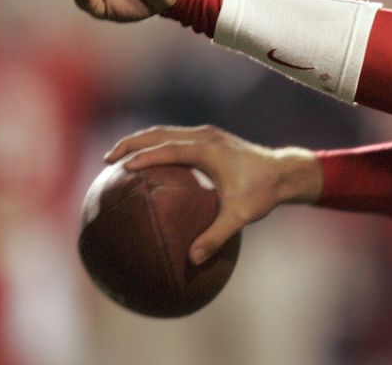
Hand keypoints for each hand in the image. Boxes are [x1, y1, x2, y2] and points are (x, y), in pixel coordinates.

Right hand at [105, 125, 322, 263]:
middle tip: (108, 160)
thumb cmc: (262, 193)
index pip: (168, 149)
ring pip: (165, 132)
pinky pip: (174, 138)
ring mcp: (206, 134)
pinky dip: (155, 145)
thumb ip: (216, 236)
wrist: (283, 172)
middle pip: (159, 133)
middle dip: (132, 143)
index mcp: (208, 149)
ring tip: (118, 158)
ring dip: (141, 141)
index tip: (122, 168)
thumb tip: (193, 259)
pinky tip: (146, 164)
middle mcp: (204, 136)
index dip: (144, 157)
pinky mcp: (208, 139)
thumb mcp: (240, 216)